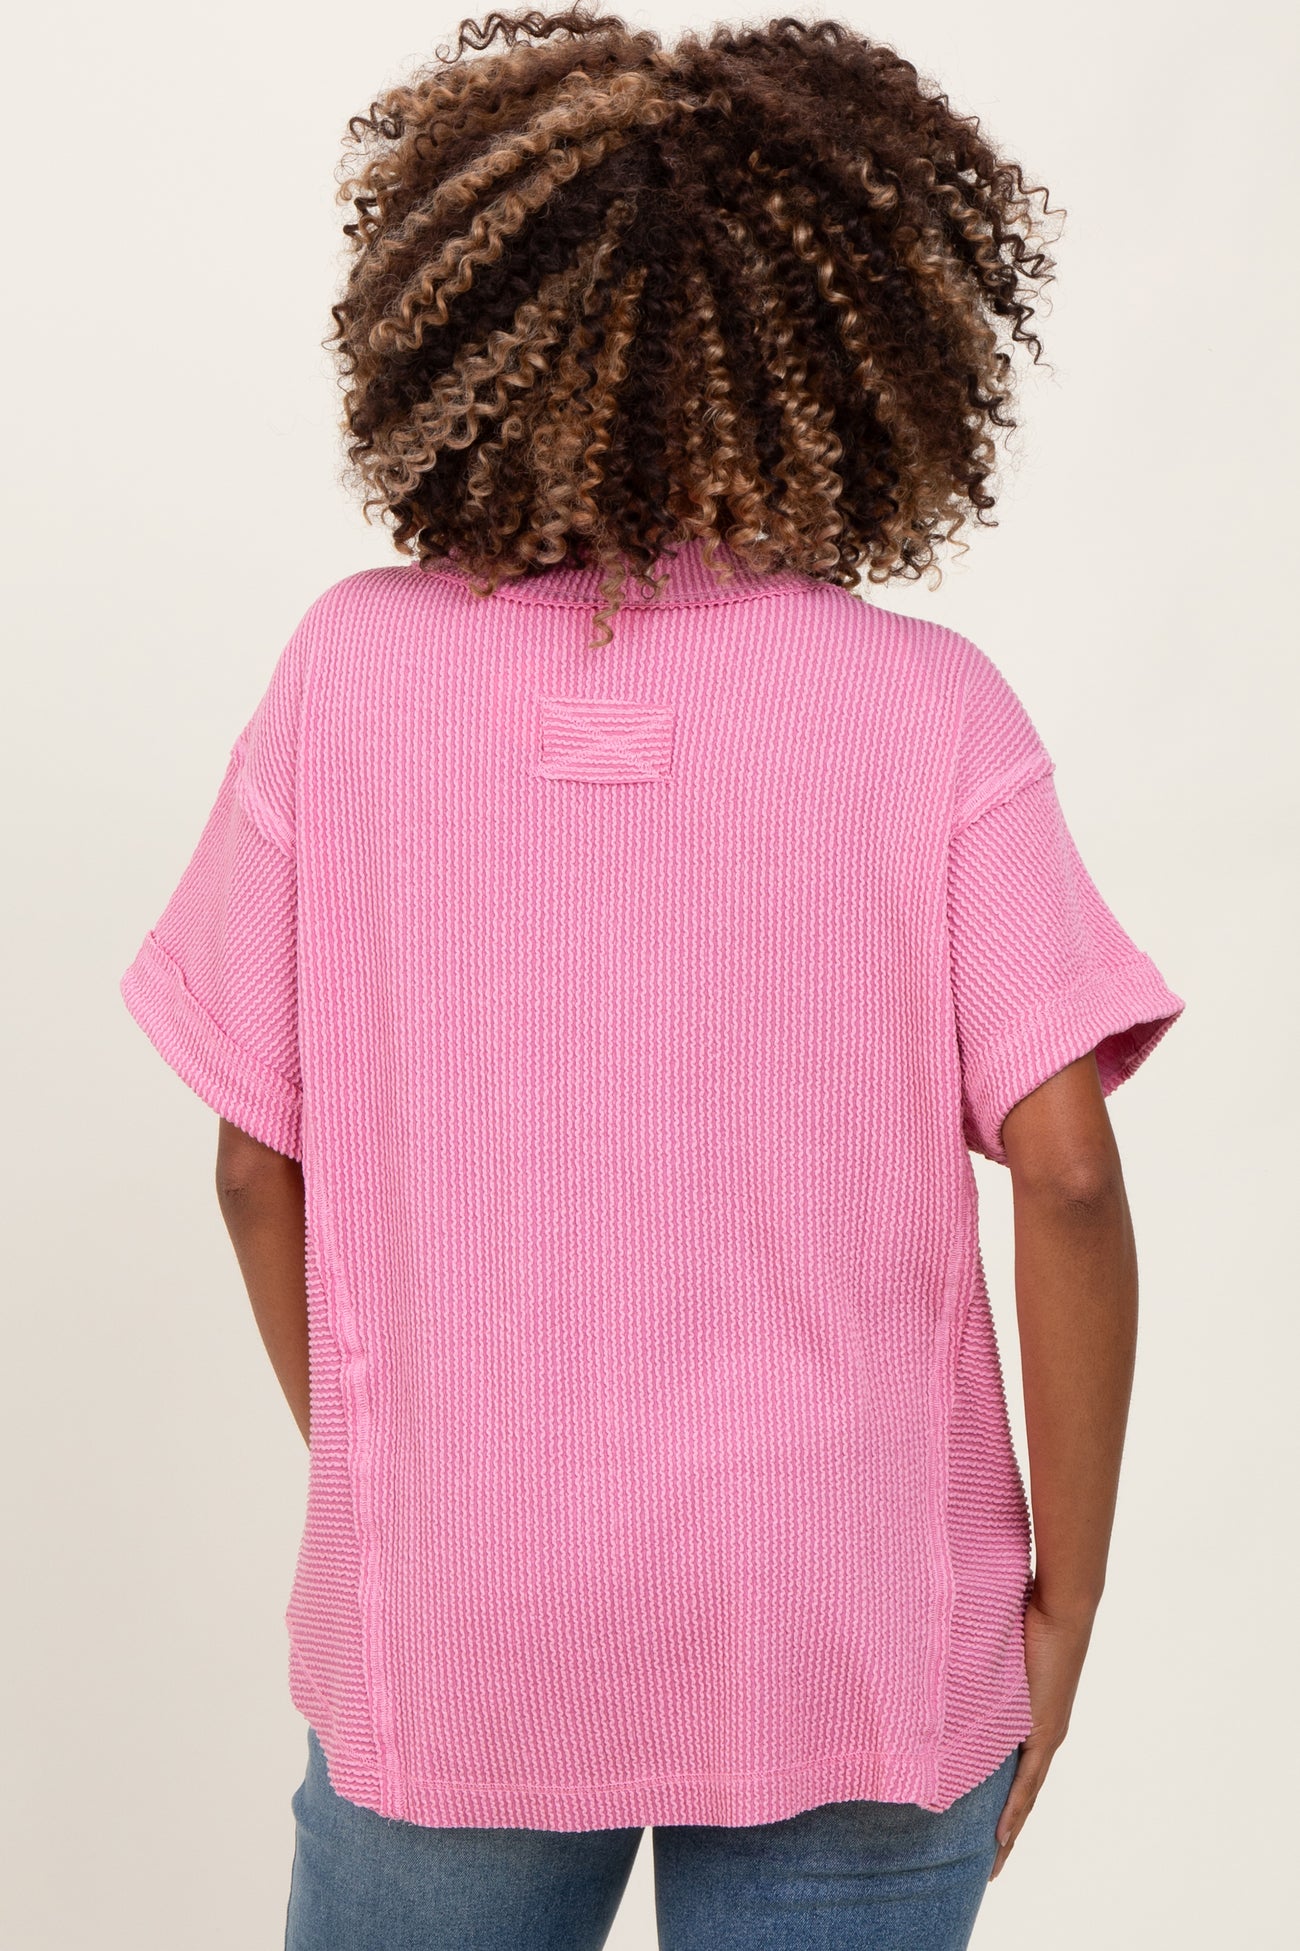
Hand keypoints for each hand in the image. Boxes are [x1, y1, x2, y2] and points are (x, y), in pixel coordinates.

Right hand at [989, 1585, 1095, 1879]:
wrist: (1061, 1610)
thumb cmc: (1026, 1619)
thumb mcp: (993, 1655)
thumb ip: (974, 1669)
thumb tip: (939, 1664)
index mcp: (1030, 1719)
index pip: (1015, 1772)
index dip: (1004, 1803)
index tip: (989, 1831)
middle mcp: (1041, 1733)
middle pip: (1021, 1794)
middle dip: (1005, 1830)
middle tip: (988, 1863)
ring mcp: (1044, 1735)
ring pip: (1025, 1796)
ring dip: (1009, 1831)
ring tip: (993, 1862)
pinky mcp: (1044, 1731)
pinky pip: (1026, 1781)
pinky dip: (1013, 1810)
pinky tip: (1001, 1835)